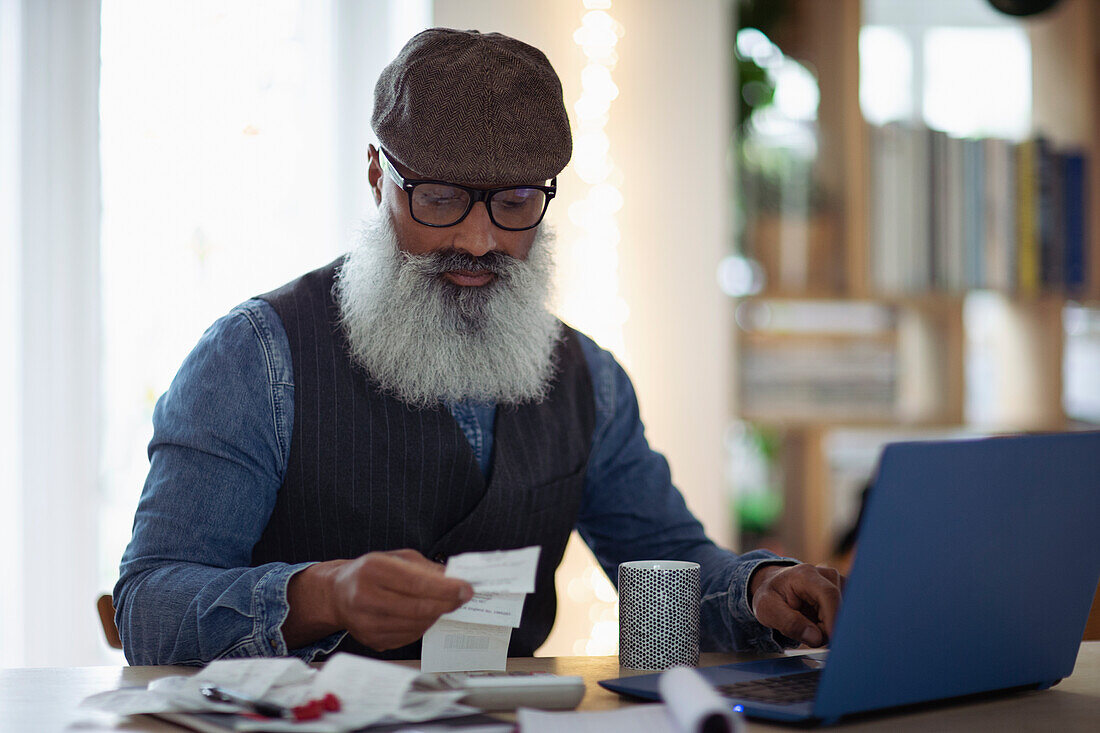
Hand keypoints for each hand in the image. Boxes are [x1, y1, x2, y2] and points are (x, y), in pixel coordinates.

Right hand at [284, 549, 473, 651]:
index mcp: (372, 570)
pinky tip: (425, 614)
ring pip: (416, 624)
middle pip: (418, 607)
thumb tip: (455, 579)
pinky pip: (409, 636)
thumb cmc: (370, 572)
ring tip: (444, 603)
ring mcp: (366, 623)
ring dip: (436, 614)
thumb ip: (426, 568)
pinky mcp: (372, 641)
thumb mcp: (396, 558)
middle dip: (447, 603)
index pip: (416, 583)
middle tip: (464, 597)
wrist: (338, 594)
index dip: (445, 589)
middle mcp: (365, 598)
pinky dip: (423, 625)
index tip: (466, 589)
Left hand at [748, 563, 843, 646]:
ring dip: (829, 628)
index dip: (834, 617)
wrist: (775, 586)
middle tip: (806, 633)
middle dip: (827, 629)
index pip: (828, 594)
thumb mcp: (767, 609)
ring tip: (808, 623)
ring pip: (845, 614)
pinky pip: (846, 616)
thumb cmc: (771, 596)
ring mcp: (838, 583)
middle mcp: (826, 575)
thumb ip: (789, 623)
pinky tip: (818, 621)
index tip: (832, 639)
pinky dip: (833, 625)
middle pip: (840, 607)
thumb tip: (816, 638)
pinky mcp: (844, 592)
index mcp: (805, 574)